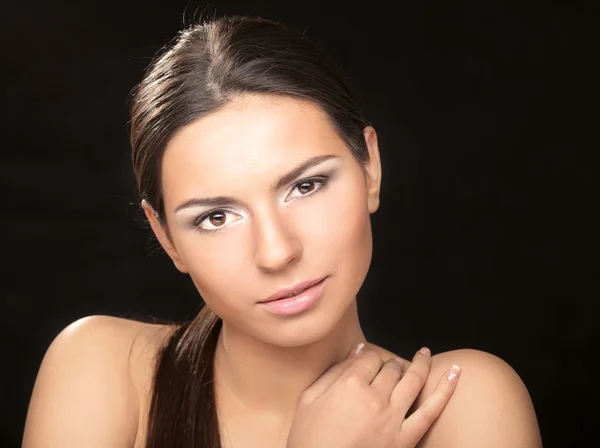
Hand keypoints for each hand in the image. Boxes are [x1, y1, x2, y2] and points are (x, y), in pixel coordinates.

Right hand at [286, 345, 459, 447]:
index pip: (369, 358)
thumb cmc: (309, 438)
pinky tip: (455, 373)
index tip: (368, 361)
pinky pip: (431, 410)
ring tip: (425, 354)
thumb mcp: (309, 399)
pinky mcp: (405, 438)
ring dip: (422, 363)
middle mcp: (375, 396)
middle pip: (391, 368)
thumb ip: (332, 373)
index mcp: (349, 384)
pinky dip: (446, 390)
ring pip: (414, 380)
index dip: (370, 357)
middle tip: (391, 366)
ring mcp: (393, 417)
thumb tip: (357, 352)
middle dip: (391, 363)